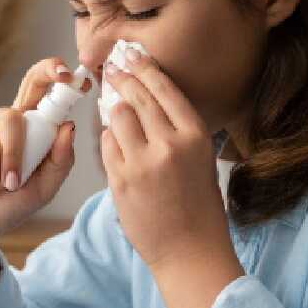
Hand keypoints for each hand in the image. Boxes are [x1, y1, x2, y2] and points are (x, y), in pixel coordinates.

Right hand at [0, 57, 89, 244]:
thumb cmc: (7, 206)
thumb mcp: (43, 189)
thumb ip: (59, 162)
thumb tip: (69, 127)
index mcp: (35, 132)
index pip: (52, 99)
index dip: (65, 83)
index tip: (82, 79)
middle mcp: (13, 122)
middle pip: (31, 81)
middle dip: (47, 71)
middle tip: (62, 74)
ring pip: (12, 121)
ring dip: (15, 157)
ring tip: (10, 185)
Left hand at [100, 51, 232, 272]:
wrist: (189, 251)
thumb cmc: (199, 207)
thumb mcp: (201, 160)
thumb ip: (177, 130)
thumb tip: (147, 100)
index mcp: (195, 136)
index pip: (164, 89)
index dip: (144, 68)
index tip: (132, 56)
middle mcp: (169, 145)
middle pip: (137, 97)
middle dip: (121, 79)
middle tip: (112, 68)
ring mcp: (142, 162)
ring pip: (117, 117)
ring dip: (113, 109)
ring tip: (112, 104)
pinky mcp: (120, 180)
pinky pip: (106, 145)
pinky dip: (107, 139)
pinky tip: (112, 138)